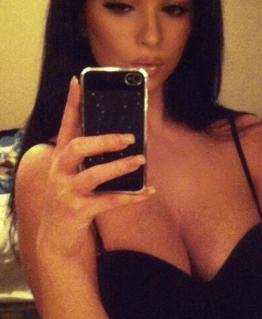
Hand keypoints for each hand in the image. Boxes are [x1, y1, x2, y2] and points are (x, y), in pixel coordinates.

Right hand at [36, 76, 154, 261]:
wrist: (56, 237)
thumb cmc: (70, 197)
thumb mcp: (73, 174)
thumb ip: (89, 157)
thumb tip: (122, 138)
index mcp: (60, 158)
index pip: (65, 126)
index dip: (71, 103)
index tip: (77, 81)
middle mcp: (60, 172)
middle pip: (77, 148)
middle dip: (104, 140)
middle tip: (129, 137)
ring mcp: (67, 192)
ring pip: (94, 175)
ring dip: (120, 167)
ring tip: (141, 160)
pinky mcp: (78, 211)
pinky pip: (110, 201)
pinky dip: (132, 196)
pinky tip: (148, 190)